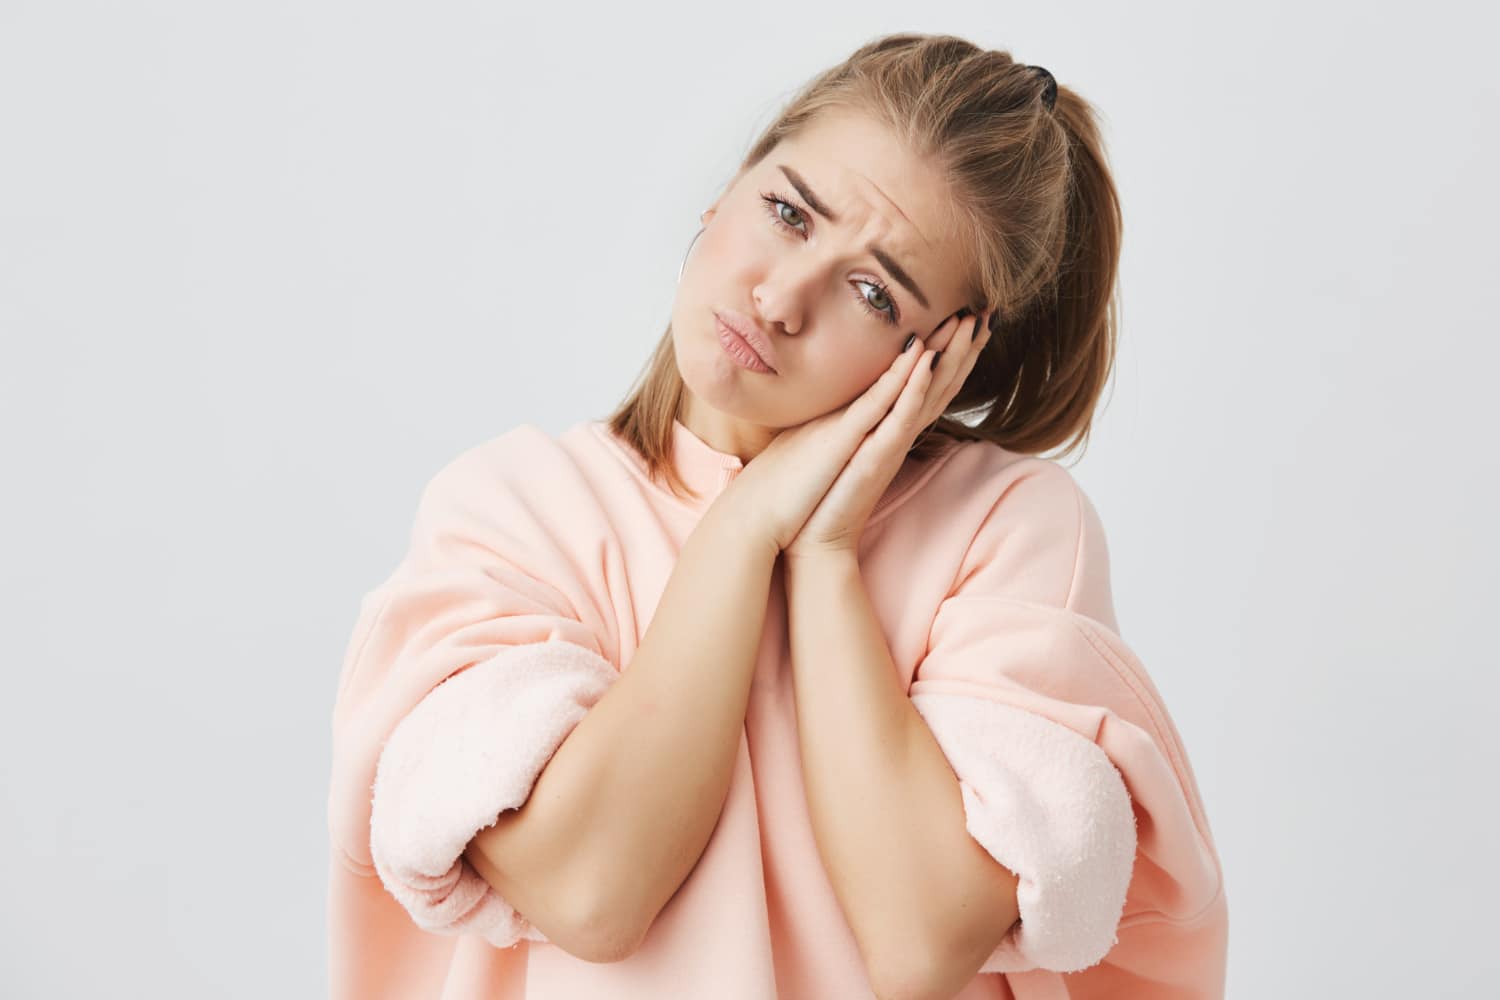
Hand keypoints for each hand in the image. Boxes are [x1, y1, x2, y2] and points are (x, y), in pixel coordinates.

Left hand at [783, 309, 992, 560]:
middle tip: (985, 309)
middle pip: (941, 384)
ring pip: (929, 395)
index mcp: (891, 430)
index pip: (930, 384)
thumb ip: (854, 422)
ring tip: (967, 322)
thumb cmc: (820, 495)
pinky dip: (913, 387)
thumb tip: (852, 399)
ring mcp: (890, 446)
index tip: (968, 315)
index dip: (952, 350)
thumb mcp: (840, 447)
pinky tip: (925, 358)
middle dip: (964, 346)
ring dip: (949, 357)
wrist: (811, 544)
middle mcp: (899, 435)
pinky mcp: (874, 458)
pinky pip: (900, 417)